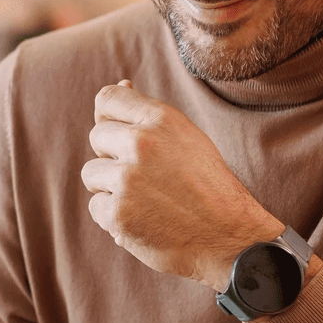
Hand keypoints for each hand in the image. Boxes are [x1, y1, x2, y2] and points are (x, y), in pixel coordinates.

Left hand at [82, 81, 283, 289]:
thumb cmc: (209, 187)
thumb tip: (122, 83)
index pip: (108, 98)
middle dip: (111, 156)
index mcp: (161, 119)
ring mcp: (127, 179)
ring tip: (145, 200)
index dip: (109, 117)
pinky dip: (114, 217)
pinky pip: (96, 207)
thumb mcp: (188, 138)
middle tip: (144, 176)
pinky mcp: (118, 213)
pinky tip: (143, 221)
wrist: (230, 238)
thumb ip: (150, 116)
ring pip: (91, 173)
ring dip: (110, 188)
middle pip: (97, 136)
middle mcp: (141, 143)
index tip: (120, 135)